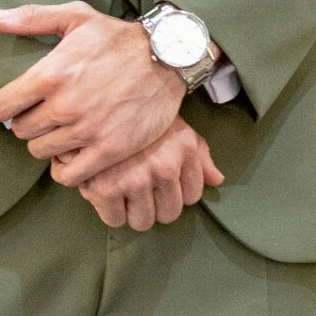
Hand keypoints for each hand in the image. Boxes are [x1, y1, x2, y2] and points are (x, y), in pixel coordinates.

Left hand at [0, 1, 186, 184]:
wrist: (166, 58)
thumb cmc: (118, 37)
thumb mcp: (76, 17)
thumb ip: (30, 18)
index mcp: (50, 74)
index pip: (2, 107)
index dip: (7, 105)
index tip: (19, 102)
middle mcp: (64, 106)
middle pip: (21, 132)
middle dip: (28, 123)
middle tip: (45, 114)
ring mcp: (86, 131)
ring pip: (41, 152)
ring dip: (47, 143)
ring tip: (62, 130)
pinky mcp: (107, 150)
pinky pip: (68, 176)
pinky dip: (66, 168)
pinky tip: (74, 152)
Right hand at [58, 116, 224, 230]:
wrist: (98, 94)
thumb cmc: (139, 111)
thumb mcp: (176, 126)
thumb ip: (198, 154)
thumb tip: (217, 180)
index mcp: (184, 150)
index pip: (192, 195)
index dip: (177, 192)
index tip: (163, 183)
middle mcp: (164, 167)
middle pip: (169, 213)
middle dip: (157, 205)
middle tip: (143, 188)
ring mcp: (135, 179)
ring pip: (143, 221)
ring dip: (134, 211)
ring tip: (126, 190)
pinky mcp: (106, 188)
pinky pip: (115, 220)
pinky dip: (111, 211)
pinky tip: (108, 192)